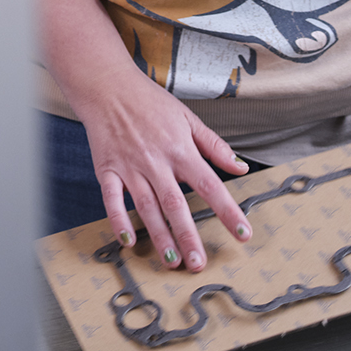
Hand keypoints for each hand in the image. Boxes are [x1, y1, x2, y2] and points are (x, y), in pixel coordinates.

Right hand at [69, 65, 253, 271]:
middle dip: (188, 236)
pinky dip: (118, 220)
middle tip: (199, 263)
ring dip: (159, 235)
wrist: (108, 87)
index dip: (228, 211)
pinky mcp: (107, 169)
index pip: (210, 185)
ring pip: (146, 207)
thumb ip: (214, 145)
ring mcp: (130, 167)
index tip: (243, 233)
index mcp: (180, 150)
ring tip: (171, 261)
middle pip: (175, 204)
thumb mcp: (188, 118)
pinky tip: (127, 240)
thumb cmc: (149, 102)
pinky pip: (111, 199)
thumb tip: (240, 167)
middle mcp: (156, 161)